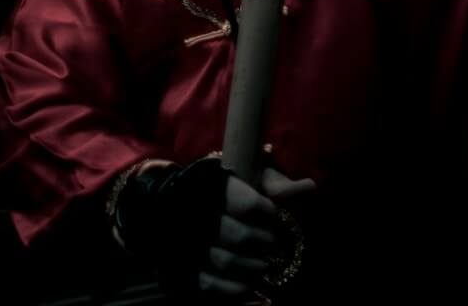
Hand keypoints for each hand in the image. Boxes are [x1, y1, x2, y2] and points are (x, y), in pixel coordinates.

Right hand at [114, 156, 312, 295]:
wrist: (157, 207)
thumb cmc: (214, 192)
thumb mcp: (241, 177)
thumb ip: (274, 184)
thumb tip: (309, 188)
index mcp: (210, 186)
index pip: (246, 202)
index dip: (267, 214)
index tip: (276, 219)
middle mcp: (194, 216)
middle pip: (238, 237)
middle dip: (263, 245)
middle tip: (275, 249)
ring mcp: (184, 246)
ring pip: (225, 263)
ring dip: (253, 269)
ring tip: (266, 268)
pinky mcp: (177, 271)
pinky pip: (209, 286)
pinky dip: (234, 291)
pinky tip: (251, 289)